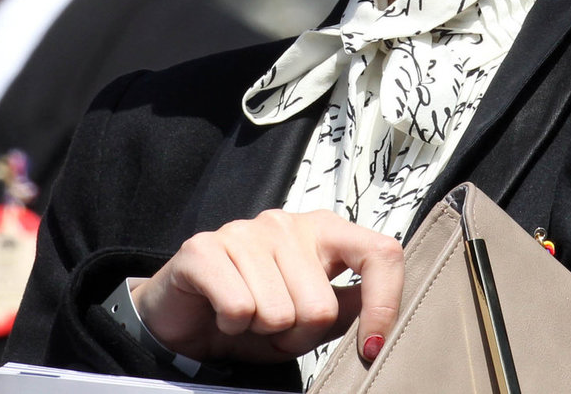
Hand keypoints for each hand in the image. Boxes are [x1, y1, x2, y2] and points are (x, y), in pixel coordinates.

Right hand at [128, 209, 404, 365]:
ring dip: (263, 331)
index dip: (384, 305)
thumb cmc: (254, 317)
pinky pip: (240, 307)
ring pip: (280, 312)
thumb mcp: (310, 320)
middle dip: (299, 335)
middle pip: (322, 307)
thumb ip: (349, 309)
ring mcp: (244, 230)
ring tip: (248, 318)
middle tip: (274, 326)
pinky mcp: (204, 247)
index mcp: (324, 230)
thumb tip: (383, 316)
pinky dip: (232, 325)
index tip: (370, 348)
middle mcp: (286, 222)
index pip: (380, 253)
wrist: (186, 320)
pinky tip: (222, 313)